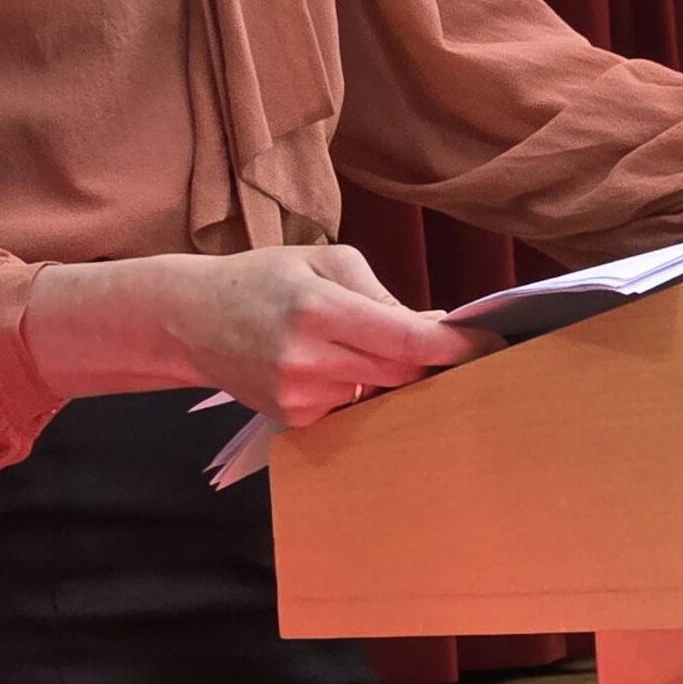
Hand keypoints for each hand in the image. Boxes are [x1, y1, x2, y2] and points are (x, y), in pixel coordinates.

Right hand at [24, 244, 480, 430]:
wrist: (192, 319)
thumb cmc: (263, 279)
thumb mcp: (322, 261)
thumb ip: (380, 293)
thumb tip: (434, 324)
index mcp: (318, 309)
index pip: (404, 338)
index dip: (453, 345)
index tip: (490, 342)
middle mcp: (308, 360)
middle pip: (401, 371)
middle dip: (429, 358)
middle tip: (452, 344)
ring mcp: (299, 397)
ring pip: (379, 391)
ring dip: (392, 373)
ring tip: (366, 345)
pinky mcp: (294, 421)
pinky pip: (352, 407)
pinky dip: (360, 388)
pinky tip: (336, 367)